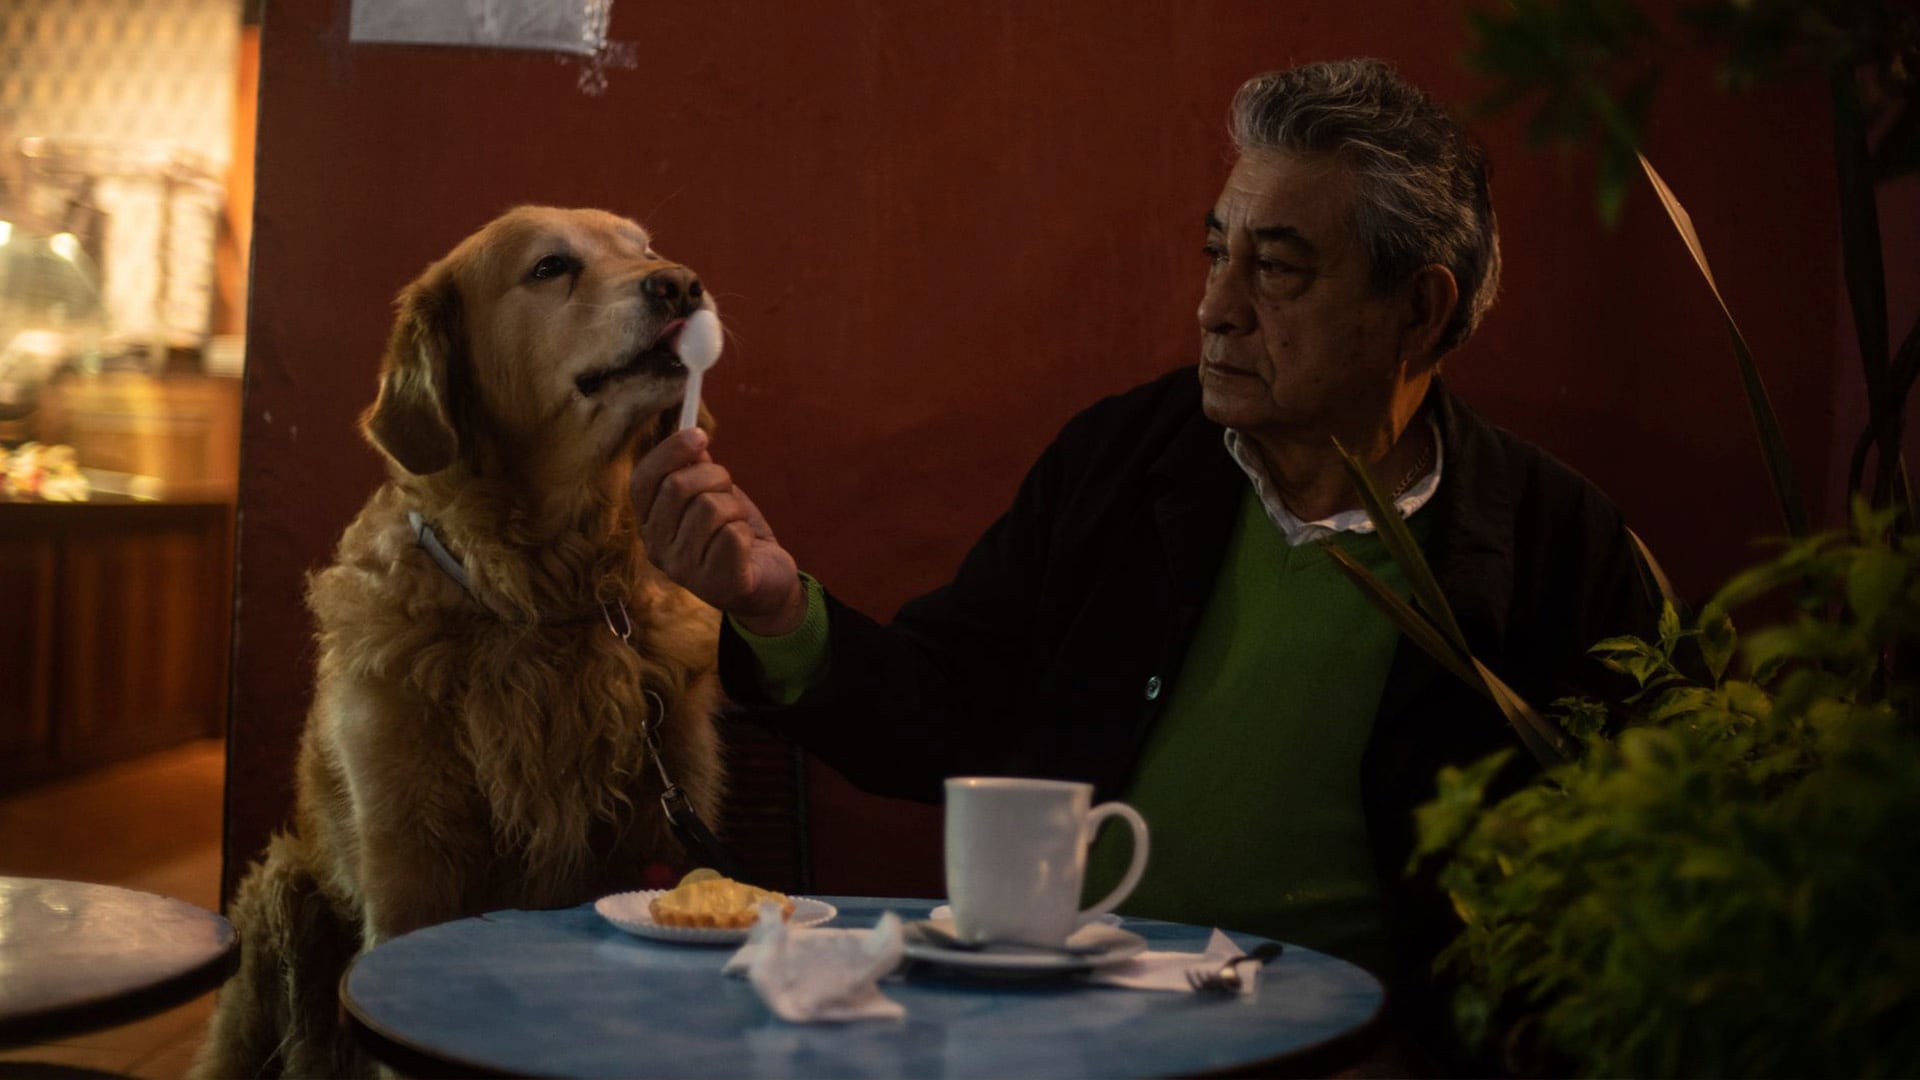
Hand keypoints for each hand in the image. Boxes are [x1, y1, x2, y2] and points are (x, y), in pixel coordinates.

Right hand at [630, 428, 806, 634]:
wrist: (767, 583)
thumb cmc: (735, 536)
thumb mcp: (712, 496)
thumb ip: (696, 470)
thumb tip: (691, 438)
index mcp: (650, 524)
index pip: (642, 480)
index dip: (669, 451)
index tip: (700, 435)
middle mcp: (657, 549)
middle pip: (678, 487)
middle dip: (715, 477)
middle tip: (728, 492)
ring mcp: (684, 570)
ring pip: (710, 508)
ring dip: (734, 508)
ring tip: (736, 525)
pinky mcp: (716, 584)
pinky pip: (733, 535)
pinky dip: (747, 533)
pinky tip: (745, 547)